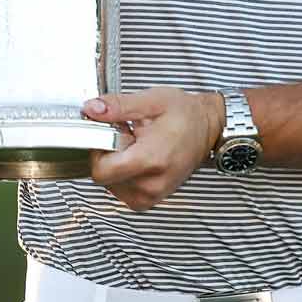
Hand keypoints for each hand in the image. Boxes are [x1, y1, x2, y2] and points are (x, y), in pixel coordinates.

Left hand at [82, 88, 224, 211]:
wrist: (209, 128)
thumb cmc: (186, 115)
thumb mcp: (151, 101)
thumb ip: (118, 106)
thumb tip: (92, 109)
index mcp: (150, 159)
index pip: (102, 171)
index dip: (98, 149)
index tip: (109, 134)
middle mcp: (151, 183)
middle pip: (104, 178)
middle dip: (108, 155)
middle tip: (127, 137)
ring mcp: (152, 195)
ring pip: (111, 185)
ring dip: (117, 166)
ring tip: (136, 147)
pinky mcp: (151, 200)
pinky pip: (122, 192)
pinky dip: (124, 176)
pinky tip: (139, 159)